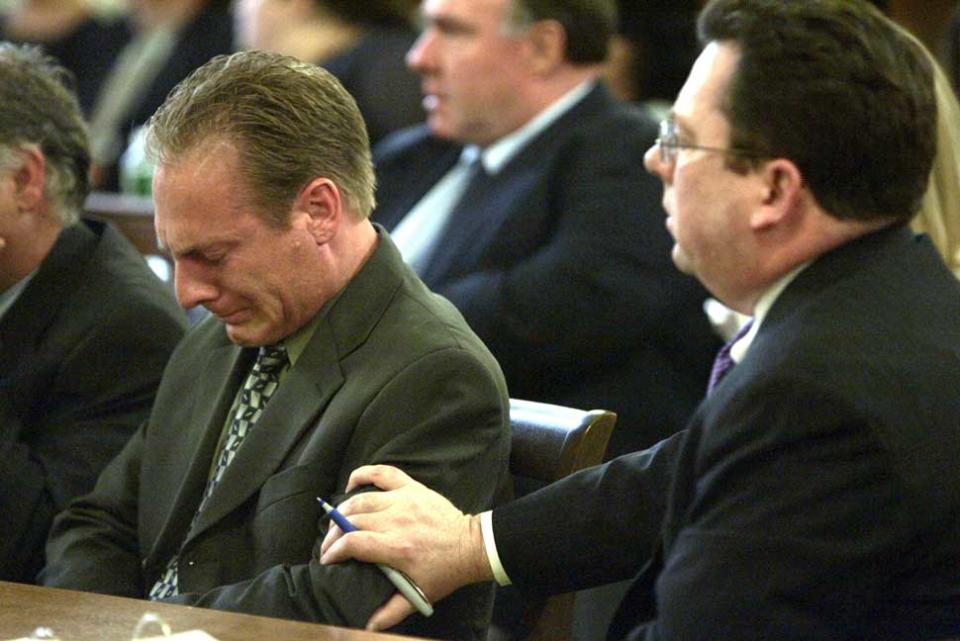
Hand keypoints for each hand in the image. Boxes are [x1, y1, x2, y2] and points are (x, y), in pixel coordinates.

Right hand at [319, 464, 491, 630]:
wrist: (471, 546)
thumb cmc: (444, 571)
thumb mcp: (419, 594)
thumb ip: (391, 611)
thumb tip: (367, 625)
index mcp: (397, 548)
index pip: (353, 544)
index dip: (334, 552)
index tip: (327, 560)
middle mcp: (398, 520)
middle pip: (352, 520)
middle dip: (333, 534)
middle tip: (329, 545)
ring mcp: (405, 500)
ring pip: (362, 499)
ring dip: (343, 510)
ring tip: (337, 523)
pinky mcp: (413, 488)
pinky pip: (383, 472)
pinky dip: (364, 474)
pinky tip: (352, 485)